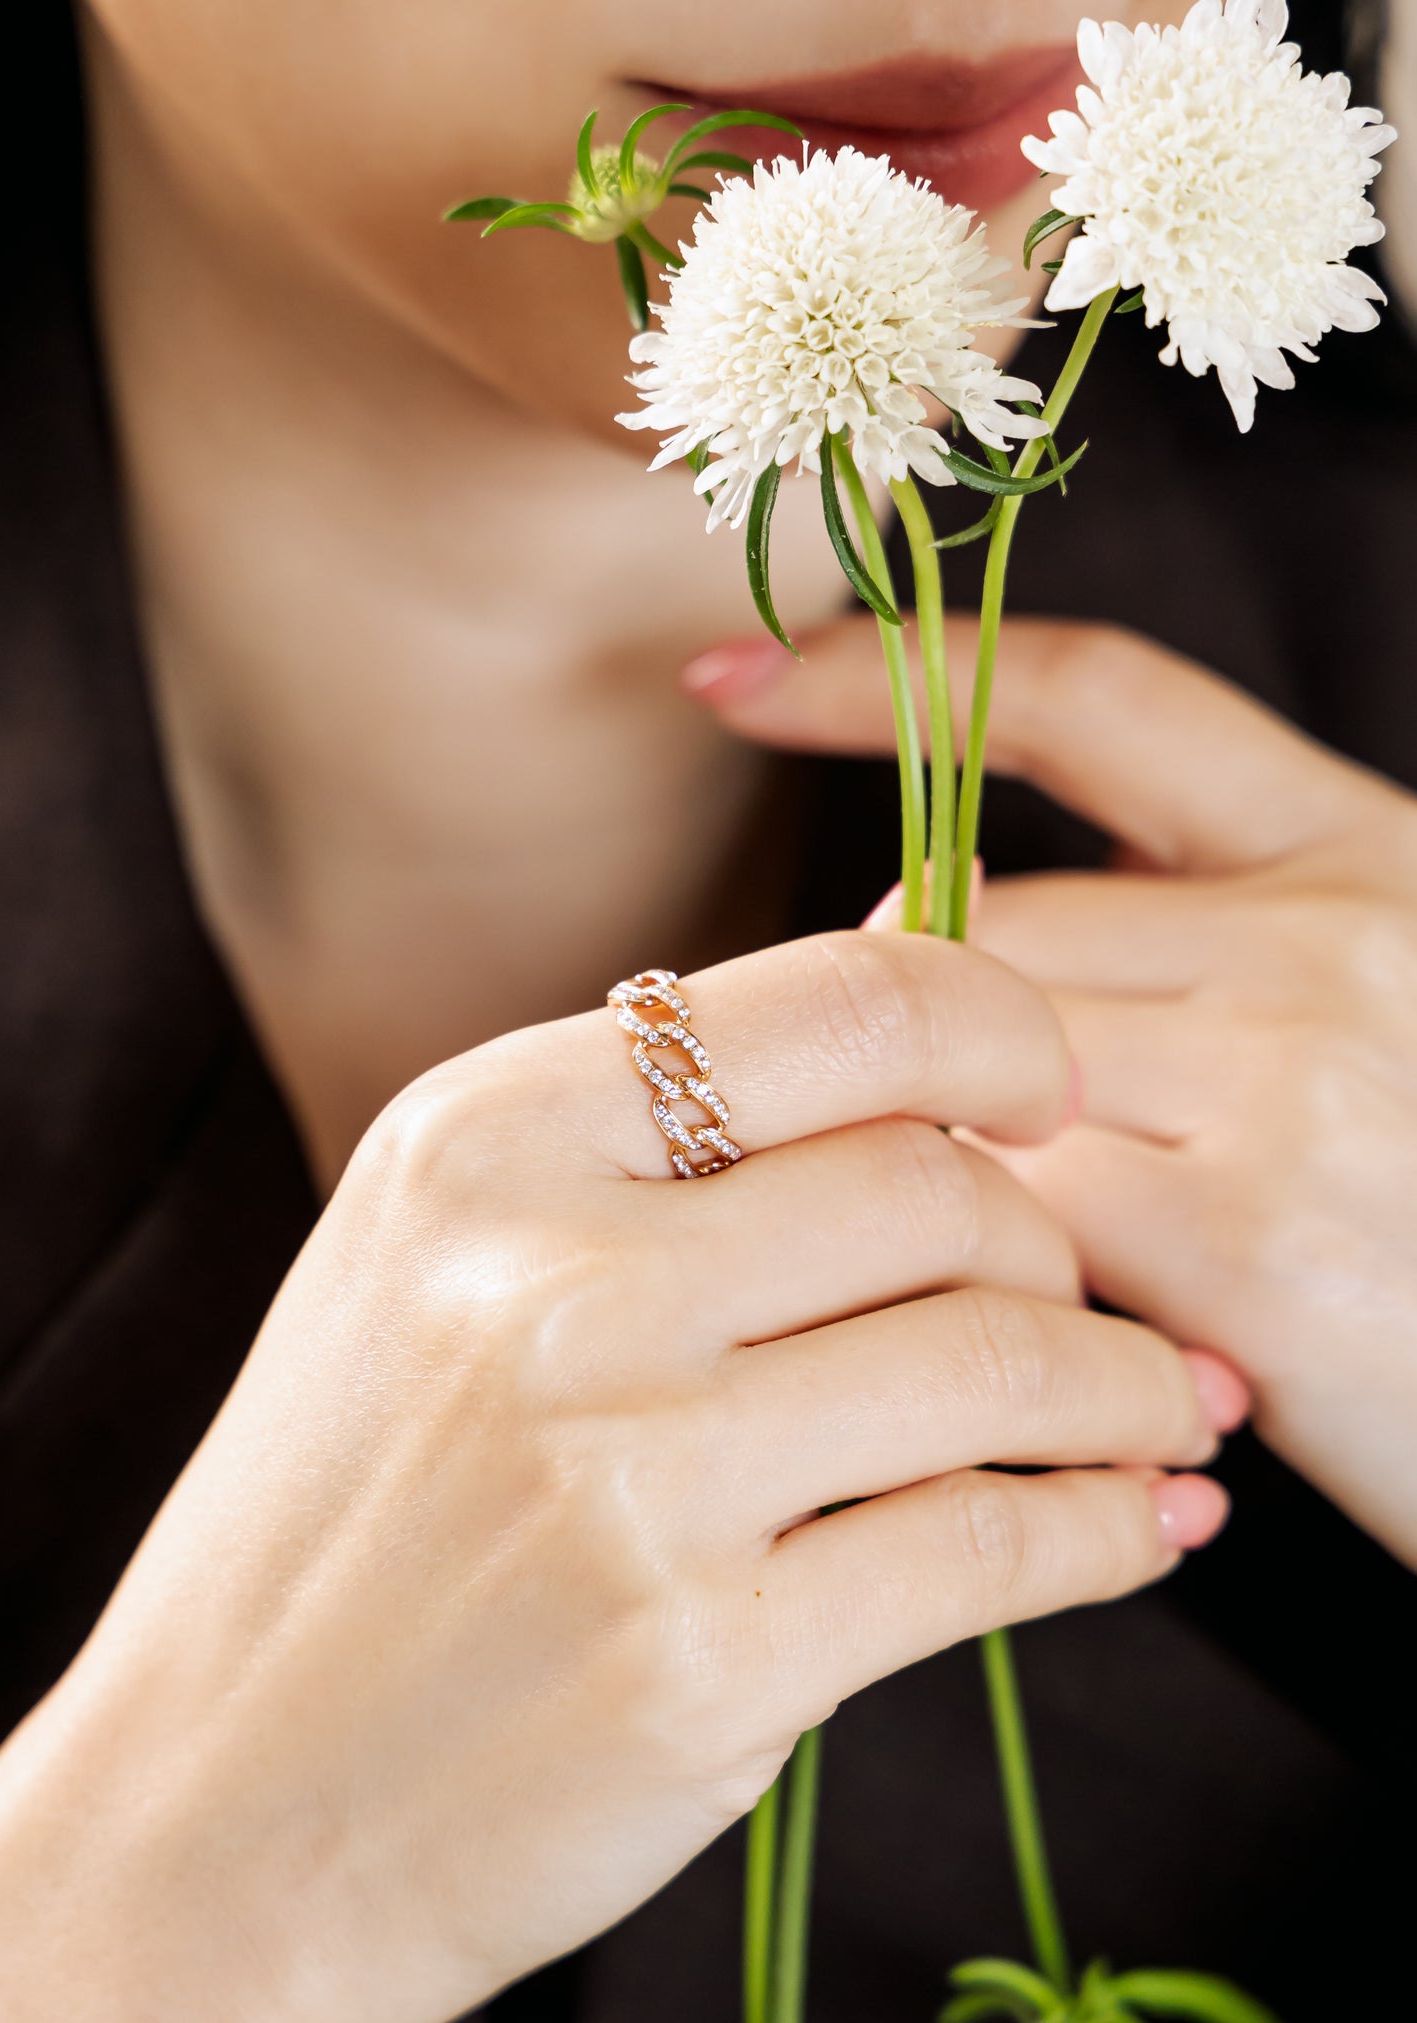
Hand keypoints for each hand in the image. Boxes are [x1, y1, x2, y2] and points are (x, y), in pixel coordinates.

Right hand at [0, 932, 1229, 2022]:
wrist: (225, 1801)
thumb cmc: (356, 1516)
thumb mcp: (440, 1262)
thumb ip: (648, 1152)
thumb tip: (927, 1078)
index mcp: (484, 1139)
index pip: (835, 1007)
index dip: (998, 1028)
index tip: (1052, 1092)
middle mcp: (549, 1278)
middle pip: (938, 1184)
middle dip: (1055, 1245)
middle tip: (1074, 1304)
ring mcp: (627, 1468)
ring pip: (996, 1353)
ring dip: (1120, 1387)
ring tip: (1155, 1411)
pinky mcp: (702, 1653)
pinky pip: (992, 1543)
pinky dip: (1106, 1528)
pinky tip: (1135, 1523)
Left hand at [691, 616, 1416, 1566]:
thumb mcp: (1365, 1002)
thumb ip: (1189, 941)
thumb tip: (941, 928)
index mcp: (1358, 848)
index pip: (1092, 698)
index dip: (901, 671)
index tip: (733, 673)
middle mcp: (1329, 934)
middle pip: (986, 923)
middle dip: (923, 1028)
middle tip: (970, 1138)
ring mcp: (1291, 1078)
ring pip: (974, 1069)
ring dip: (959, 1154)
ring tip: (1058, 1247)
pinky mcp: (1244, 1245)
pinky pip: (1008, 1215)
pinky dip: (1006, 1269)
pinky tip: (1094, 1328)